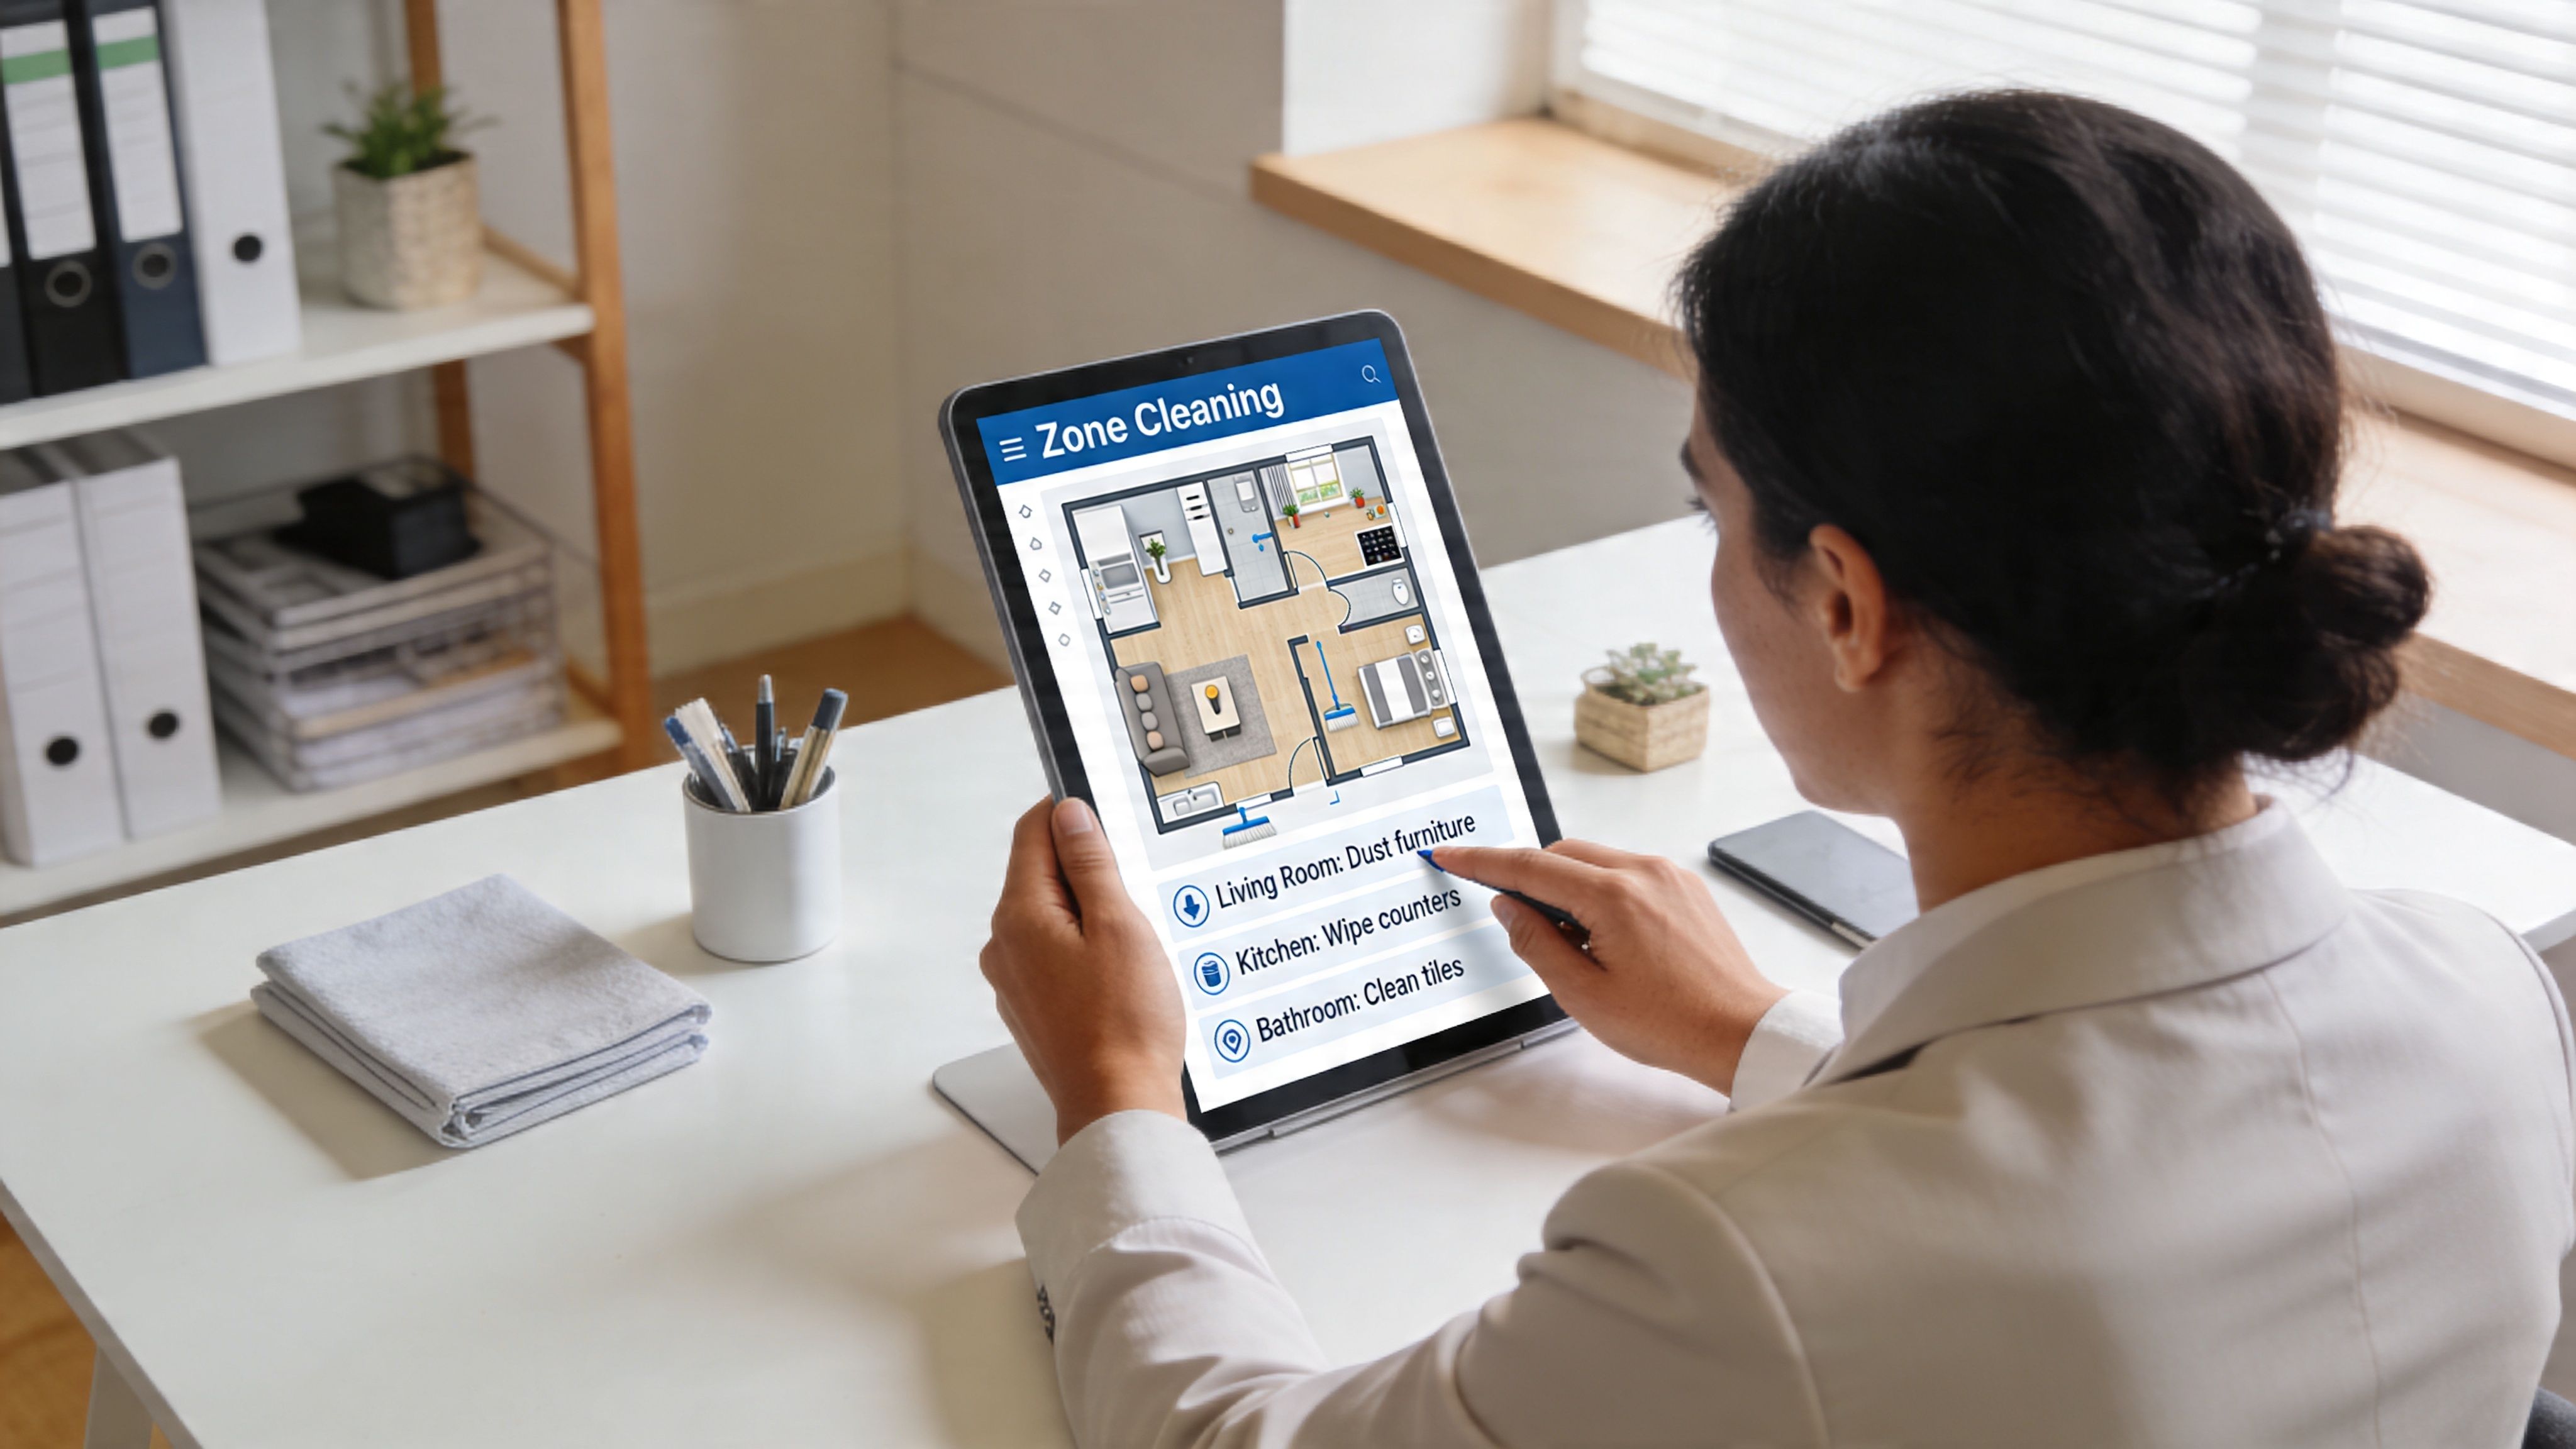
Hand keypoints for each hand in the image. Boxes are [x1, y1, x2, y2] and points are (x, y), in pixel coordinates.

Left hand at [980, 797, 1186, 1142]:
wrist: (1118, 1106)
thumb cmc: (1123, 1025)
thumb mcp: (1120, 924)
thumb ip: (1091, 863)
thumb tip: (1071, 815)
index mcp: (1019, 917)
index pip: (1032, 832)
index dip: (1070, 813)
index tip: (1104, 812)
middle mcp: (1004, 946)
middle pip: (1041, 875)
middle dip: (1088, 871)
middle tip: (1135, 892)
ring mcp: (1015, 981)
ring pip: (1052, 918)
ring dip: (1091, 915)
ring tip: (1133, 945)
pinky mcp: (1032, 1008)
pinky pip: (1056, 957)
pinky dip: (1087, 952)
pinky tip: (1121, 976)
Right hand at [1432, 840, 1787, 1095]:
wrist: (1742, 1031)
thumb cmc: (1671, 1023)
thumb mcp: (1583, 995)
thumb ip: (1536, 943)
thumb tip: (1508, 907)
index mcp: (1614, 896)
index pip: (1530, 866)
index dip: (1482, 861)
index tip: (1452, 855)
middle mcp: (1644, 872)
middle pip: (1563, 855)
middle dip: (1532, 881)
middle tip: (1525, 929)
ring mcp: (1669, 876)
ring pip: (1595, 863)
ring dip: (1571, 891)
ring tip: (1583, 951)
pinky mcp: (1685, 887)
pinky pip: (1627, 874)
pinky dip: (1603, 895)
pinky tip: (1610, 942)